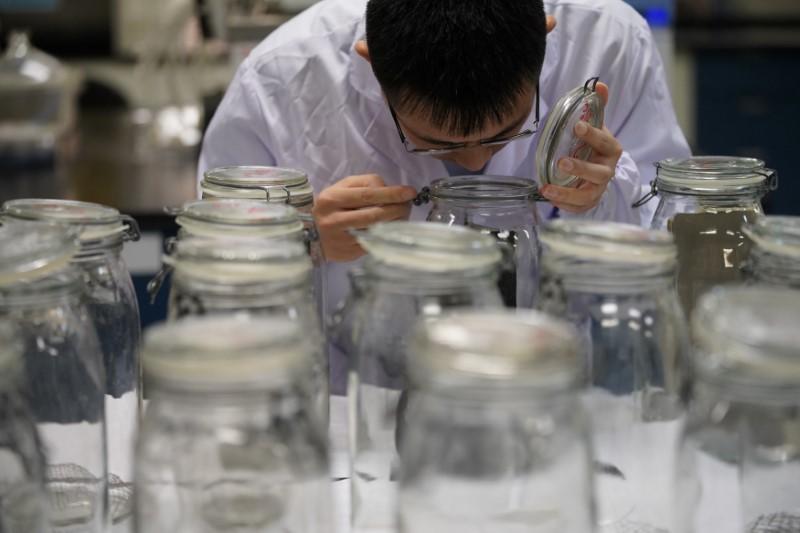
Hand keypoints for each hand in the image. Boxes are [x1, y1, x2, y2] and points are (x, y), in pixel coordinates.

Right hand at [313, 174, 416, 261]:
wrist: (310, 233)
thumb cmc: (331, 207)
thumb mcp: (342, 188)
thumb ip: (365, 183)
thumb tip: (389, 190)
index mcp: (332, 199)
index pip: (367, 196)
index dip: (391, 194)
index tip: (410, 192)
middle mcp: (335, 220)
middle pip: (374, 215)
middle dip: (397, 209)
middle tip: (408, 205)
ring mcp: (342, 240)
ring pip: (376, 231)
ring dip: (395, 222)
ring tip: (403, 215)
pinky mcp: (348, 253)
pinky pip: (374, 242)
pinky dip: (387, 234)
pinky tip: (392, 228)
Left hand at [540, 82, 622, 213]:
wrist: (596, 173)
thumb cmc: (592, 147)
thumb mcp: (594, 127)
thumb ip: (596, 107)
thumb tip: (599, 85)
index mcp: (610, 150)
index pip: (606, 142)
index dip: (594, 135)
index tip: (578, 126)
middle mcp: (606, 172)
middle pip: (599, 173)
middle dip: (581, 168)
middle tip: (561, 161)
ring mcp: (597, 190)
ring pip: (587, 195)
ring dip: (567, 193)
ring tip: (548, 188)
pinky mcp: (587, 203)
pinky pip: (577, 208)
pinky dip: (563, 204)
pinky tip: (548, 197)